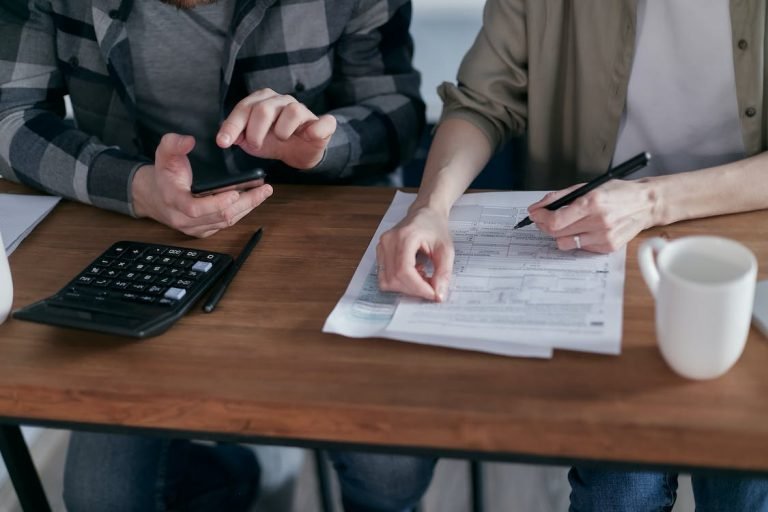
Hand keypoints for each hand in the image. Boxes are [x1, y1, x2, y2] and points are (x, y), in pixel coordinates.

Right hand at [132, 133, 272, 237]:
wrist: (155, 196)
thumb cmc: (163, 174)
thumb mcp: (163, 153)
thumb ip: (173, 144)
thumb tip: (189, 141)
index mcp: (174, 201)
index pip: (195, 209)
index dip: (216, 203)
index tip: (235, 193)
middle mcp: (184, 219)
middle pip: (219, 217)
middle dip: (245, 203)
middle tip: (263, 189)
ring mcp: (195, 228)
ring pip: (226, 222)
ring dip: (247, 207)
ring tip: (263, 192)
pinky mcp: (204, 230)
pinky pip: (225, 224)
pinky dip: (241, 212)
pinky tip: (253, 199)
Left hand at [216, 88, 336, 168]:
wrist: (300, 152)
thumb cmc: (275, 142)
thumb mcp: (252, 141)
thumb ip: (238, 136)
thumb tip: (226, 137)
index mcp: (263, 101)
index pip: (244, 108)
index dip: (232, 125)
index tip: (223, 142)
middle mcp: (282, 101)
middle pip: (264, 109)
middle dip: (255, 132)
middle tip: (256, 145)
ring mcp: (303, 110)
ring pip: (292, 111)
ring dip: (282, 131)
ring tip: (281, 139)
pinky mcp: (322, 124)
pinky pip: (323, 122)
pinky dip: (316, 129)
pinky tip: (308, 135)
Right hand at [377, 206, 454, 300]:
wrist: (425, 213)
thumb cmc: (435, 227)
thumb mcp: (446, 249)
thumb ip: (443, 273)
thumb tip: (438, 295)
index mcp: (405, 236)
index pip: (404, 271)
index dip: (418, 287)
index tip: (433, 294)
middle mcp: (388, 241)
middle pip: (394, 278)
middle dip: (414, 289)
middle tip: (430, 286)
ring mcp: (381, 246)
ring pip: (387, 281)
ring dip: (406, 287)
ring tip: (421, 276)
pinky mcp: (380, 252)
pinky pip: (384, 276)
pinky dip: (399, 281)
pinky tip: (413, 273)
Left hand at [527, 179, 659, 252]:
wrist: (645, 204)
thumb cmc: (616, 193)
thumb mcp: (588, 187)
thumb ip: (560, 196)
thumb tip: (538, 207)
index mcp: (591, 203)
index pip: (555, 220)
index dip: (540, 218)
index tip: (534, 214)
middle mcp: (598, 222)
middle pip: (556, 233)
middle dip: (545, 225)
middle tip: (544, 218)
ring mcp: (604, 237)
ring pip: (565, 243)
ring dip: (559, 234)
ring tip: (565, 224)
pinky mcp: (608, 247)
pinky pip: (580, 247)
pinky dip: (576, 238)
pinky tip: (584, 229)